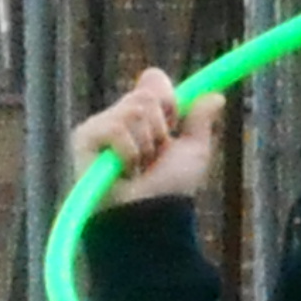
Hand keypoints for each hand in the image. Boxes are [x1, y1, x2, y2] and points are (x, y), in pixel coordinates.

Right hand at [72, 68, 220, 206]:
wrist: (149, 219)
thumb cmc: (168, 191)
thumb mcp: (193, 152)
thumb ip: (200, 122)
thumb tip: (217, 96)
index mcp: (140, 117)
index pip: (153, 81)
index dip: (170, 99)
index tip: (175, 123)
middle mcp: (117, 117)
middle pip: (146, 94)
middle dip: (160, 128)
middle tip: (153, 157)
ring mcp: (98, 127)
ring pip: (135, 110)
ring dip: (146, 145)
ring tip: (137, 169)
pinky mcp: (83, 138)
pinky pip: (116, 127)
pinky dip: (129, 152)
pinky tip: (123, 172)